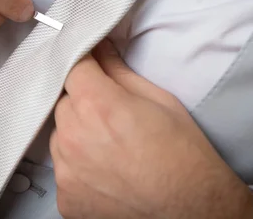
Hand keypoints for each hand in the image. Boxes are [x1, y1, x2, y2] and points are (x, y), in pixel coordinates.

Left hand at [50, 40, 252, 218]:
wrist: (193, 209)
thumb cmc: (184, 156)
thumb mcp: (159, 100)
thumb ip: (119, 71)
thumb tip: (101, 49)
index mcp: (98, 106)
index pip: (72, 67)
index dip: (85, 64)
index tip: (91, 65)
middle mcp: (74, 136)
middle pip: (64, 102)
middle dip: (83, 101)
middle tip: (111, 114)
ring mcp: (67, 170)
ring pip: (60, 134)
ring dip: (78, 133)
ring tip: (110, 146)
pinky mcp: (66, 196)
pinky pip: (63, 167)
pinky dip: (79, 165)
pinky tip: (106, 170)